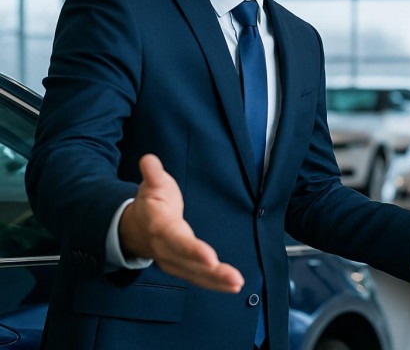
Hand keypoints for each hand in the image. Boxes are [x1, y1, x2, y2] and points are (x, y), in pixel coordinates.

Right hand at [119, 154, 243, 292]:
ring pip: (195, 275)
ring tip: (238, 284)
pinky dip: (214, 284)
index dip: (194, 251)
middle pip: (190, 263)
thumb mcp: (152, 185)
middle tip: (235, 279)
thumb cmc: (151, 203)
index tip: (211, 258)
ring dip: (217, 282)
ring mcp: (172, 261)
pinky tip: (232, 286)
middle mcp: (166, 249)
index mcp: (161, 228)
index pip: (178, 241)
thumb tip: (149, 160)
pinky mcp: (180, 267)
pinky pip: (198, 278)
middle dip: (213, 273)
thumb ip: (153, 174)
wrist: (134, 227)